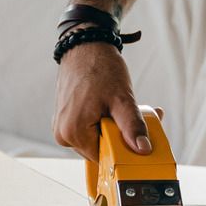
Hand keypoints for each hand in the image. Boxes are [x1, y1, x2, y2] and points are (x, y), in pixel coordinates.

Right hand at [53, 39, 149, 160]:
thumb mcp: (122, 99)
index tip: (139, 137)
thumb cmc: (100, 68)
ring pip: (96, 139)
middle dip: (121, 136)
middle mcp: (63, 134)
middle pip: (100, 149)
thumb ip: (132, 127)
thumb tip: (143, 149)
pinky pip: (88, 129)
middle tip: (138, 117)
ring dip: (114, 128)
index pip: (104, 158)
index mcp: (73, 132)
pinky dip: (104, 122)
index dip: (123, 149)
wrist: (84, 46)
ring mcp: (62, 126)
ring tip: (124, 108)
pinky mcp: (65, 119)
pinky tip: (112, 107)